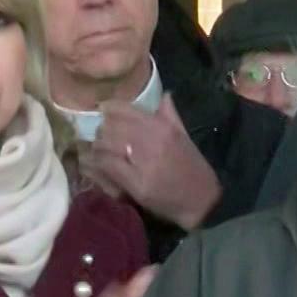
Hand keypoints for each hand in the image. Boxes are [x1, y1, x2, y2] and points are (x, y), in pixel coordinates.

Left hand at [81, 96, 221, 229]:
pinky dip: (97, 166)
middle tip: (100, 136)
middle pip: (110, 128)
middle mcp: (152, 141)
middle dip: (102, 131)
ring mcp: (143, 164)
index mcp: (162, 127)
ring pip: (105, 147)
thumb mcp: (184, 137)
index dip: (109, 109)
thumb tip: (164, 95)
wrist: (202, 201)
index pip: (125, 110)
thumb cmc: (193, 167)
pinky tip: (93, 166)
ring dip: (97, 149)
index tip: (103, 111)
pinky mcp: (137, 185)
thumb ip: (170, 115)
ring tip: (96, 152)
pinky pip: (108, 168)